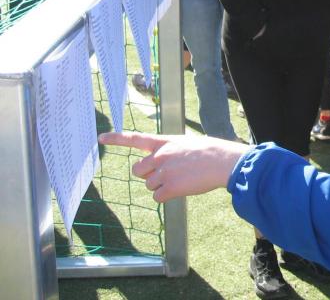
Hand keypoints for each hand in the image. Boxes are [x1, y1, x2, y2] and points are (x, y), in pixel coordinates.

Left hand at [98, 131, 249, 201]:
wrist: (223, 162)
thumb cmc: (210, 152)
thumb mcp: (186, 144)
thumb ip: (170, 151)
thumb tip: (160, 167)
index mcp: (165, 142)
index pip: (136, 139)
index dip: (116, 139)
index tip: (100, 138)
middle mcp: (160, 155)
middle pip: (138, 170)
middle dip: (148, 174)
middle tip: (166, 174)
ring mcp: (164, 171)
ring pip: (149, 185)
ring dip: (161, 186)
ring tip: (181, 179)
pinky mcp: (170, 187)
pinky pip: (157, 197)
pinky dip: (166, 196)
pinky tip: (181, 189)